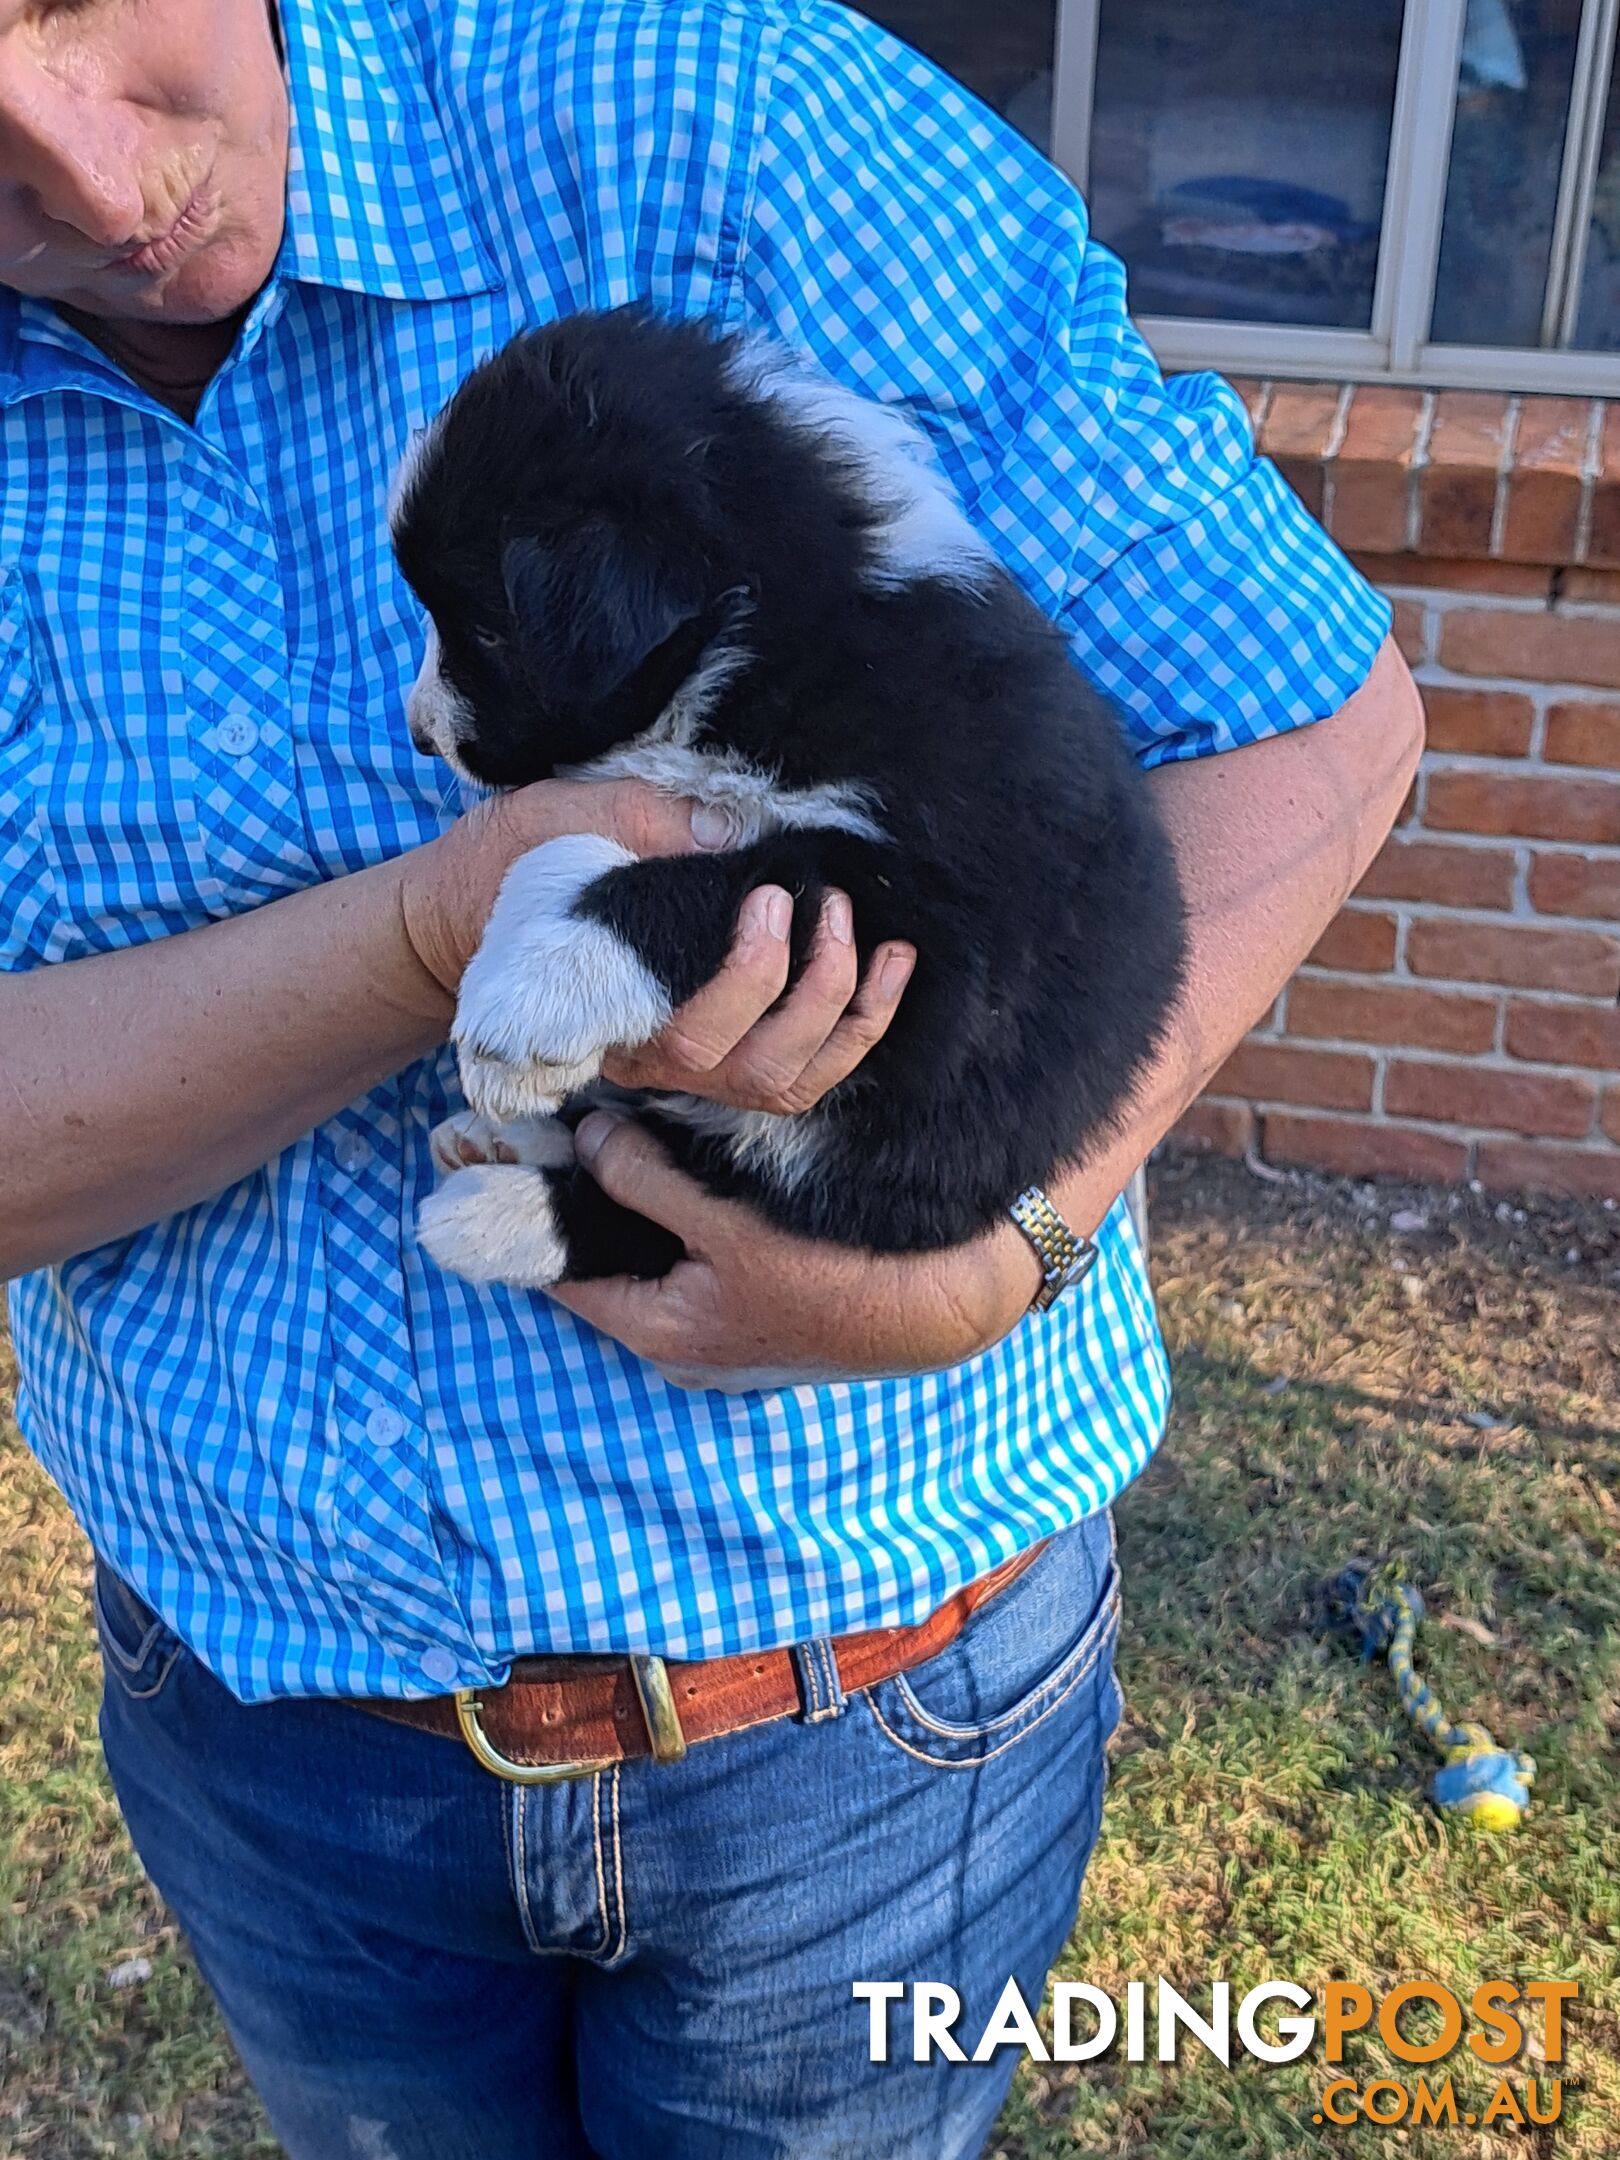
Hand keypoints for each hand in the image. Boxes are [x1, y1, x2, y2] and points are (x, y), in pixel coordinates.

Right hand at [402, 777, 916, 1113]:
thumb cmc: (516, 864)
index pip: (682, 1029)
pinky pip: (798, 1077)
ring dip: (848, 1020)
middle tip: (829, 906)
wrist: (471, 913)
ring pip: (782, 1086)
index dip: (745, 979)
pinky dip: (856, 1034)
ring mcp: (683, 1068)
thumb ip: (641, 825)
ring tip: (882, 945)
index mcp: (599, 1008)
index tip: (770, 896)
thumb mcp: (561, 821)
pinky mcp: (716, 1055)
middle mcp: (644, 1057)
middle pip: (745, 1067)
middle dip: (810, 991)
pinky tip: (887, 972)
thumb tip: (731, 834)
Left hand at [547, 1112, 1043, 1389]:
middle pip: (609, 1268)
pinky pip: (695, 1272)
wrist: (940, 1309)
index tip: (518, 1157)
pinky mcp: (755, 1321)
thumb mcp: (729, 1222)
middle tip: (577, 1136)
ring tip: (629, 1146)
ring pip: (654, 1268)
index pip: (563, 1273)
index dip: (539, 1212)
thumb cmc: (835, 1275)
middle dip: (593, 1207)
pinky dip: (684, 1231)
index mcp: (660, 1333)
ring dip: (641, 1215)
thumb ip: (647, 1180)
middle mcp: (681, 1349)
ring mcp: (719, 1341)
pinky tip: (693, 1180)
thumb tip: (588, 1137)